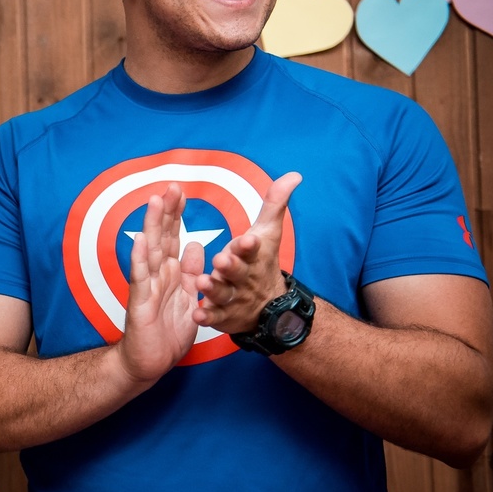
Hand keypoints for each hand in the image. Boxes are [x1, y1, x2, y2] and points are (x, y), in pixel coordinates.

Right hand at [118, 183, 203, 383]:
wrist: (150, 362)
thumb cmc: (167, 332)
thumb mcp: (188, 297)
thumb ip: (191, 271)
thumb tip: (194, 244)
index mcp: (170, 272)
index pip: (173, 237)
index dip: (177, 214)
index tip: (180, 190)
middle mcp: (156, 274)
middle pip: (161, 236)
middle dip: (166, 211)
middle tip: (170, 185)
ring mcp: (146, 286)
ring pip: (150, 250)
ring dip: (152, 225)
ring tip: (154, 202)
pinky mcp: (139, 302)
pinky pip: (140, 277)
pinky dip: (139, 257)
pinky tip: (140, 239)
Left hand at [193, 172, 301, 331]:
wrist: (269, 306)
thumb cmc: (260, 262)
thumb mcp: (266, 233)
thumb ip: (275, 204)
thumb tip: (295, 174)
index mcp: (252, 256)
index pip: (252, 249)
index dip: (249, 246)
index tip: (247, 240)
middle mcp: (244, 278)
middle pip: (238, 271)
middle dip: (231, 266)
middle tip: (220, 260)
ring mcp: (235, 298)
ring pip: (224, 293)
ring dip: (214, 289)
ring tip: (203, 283)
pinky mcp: (224, 316)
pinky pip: (215, 317)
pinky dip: (208, 317)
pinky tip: (197, 315)